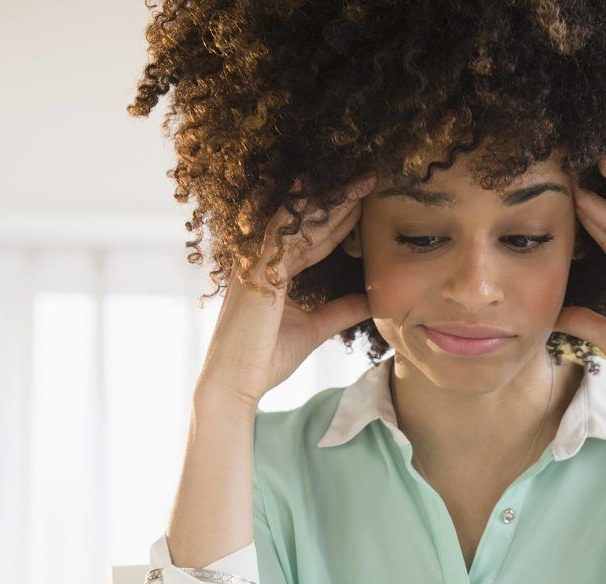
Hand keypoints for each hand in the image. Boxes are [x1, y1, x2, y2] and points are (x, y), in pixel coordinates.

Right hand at [196, 173, 376, 409]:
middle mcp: (259, 260)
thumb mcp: (314, 329)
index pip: (309, 238)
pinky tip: (328, 200)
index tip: (364, 203)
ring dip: (330, 203)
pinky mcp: (254, 274)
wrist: (236, 383)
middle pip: (303, 223)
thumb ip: (340, 311)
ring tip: (360, 184)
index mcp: (270, 271)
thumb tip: (369, 300)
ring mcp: (254, 264)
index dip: (338, 220)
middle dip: (338, 201)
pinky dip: (304, 217)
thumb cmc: (265, 359)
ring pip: (296, 224)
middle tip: (367, 178)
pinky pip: (283, 237)